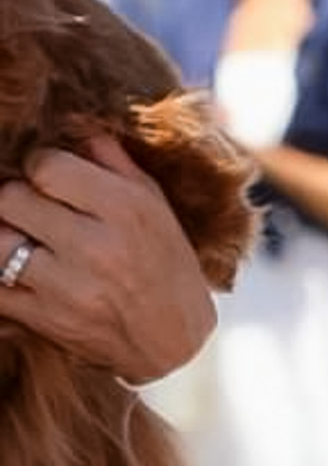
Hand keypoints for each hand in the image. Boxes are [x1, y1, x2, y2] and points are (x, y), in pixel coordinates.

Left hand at [0, 136, 216, 380]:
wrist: (172, 338)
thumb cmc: (167, 262)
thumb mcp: (154, 203)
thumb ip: (113, 162)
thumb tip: (76, 128)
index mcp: (124, 208)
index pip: (48, 167)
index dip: (40, 164)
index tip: (46, 172)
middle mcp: (93, 246)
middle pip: (12, 200)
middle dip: (15, 196)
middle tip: (30, 204)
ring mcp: (64, 287)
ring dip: (4, 234)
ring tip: (22, 234)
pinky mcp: (44, 320)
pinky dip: (0, 274)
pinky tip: (17, 266)